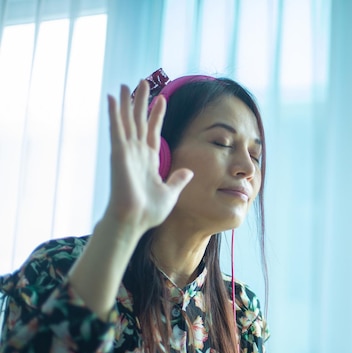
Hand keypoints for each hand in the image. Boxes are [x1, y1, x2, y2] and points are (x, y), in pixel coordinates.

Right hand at [105, 80, 192, 232]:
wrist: (135, 221)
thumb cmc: (149, 212)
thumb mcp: (170, 192)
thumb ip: (178, 180)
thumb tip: (188, 171)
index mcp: (149, 160)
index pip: (153, 131)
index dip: (157, 115)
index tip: (162, 99)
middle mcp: (137, 153)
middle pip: (138, 121)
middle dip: (141, 101)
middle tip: (143, 82)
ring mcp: (127, 152)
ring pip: (126, 121)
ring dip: (126, 102)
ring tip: (125, 83)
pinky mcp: (118, 154)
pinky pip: (116, 129)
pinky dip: (114, 113)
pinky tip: (112, 98)